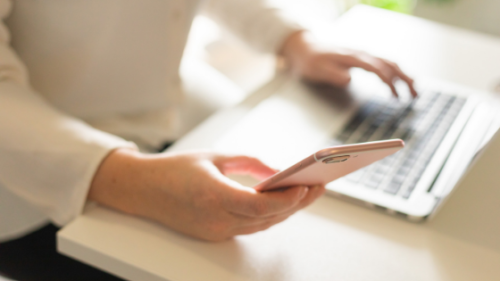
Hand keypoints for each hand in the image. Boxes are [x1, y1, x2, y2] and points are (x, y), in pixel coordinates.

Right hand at [89, 149, 324, 241]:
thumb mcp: (215, 156)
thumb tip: (278, 172)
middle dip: (297, 203)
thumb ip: (250, 164)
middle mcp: (216, 219)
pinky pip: (250, 227)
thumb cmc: (175, 169)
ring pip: (262, 225)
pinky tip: (282, 203)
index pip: (261, 205)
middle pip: (268, 217)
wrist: (143, 189)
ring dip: (286, 211)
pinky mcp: (214, 235)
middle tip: (319, 186)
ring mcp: (215, 231)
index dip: (288, 198)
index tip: (307, 185)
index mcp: (213, 196)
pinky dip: (268, 216)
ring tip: (306, 193)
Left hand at [280, 31, 417, 97]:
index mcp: (353, 58)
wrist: (303, 49)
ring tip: (413, 92)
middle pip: (390, 64)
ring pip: (389, 64)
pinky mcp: (360, 59)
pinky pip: (382, 65)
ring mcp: (362, 56)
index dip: (388, 81)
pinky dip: (394, 74)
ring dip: (403, 77)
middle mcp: (361, 54)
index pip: (377, 68)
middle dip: (405, 79)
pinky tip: (395, 84)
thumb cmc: (310, 61)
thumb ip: (333, 75)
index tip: (396, 94)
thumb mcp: (317, 70)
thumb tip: (349, 79)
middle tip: (415, 95)